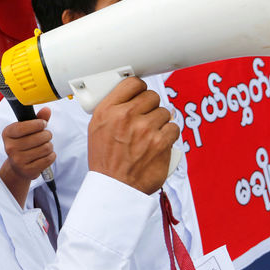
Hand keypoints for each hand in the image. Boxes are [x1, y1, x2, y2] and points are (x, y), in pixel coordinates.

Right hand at [1, 107, 53, 180]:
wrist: (18, 167)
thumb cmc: (24, 144)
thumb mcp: (27, 130)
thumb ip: (37, 119)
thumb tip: (46, 110)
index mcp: (7, 133)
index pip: (24, 126)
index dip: (38, 124)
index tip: (43, 124)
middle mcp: (10, 147)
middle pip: (40, 137)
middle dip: (47, 135)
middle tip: (45, 137)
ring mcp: (18, 160)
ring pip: (46, 148)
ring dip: (49, 146)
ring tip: (44, 146)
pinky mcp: (27, 170)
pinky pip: (48, 159)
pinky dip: (51, 155)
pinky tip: (45, 155)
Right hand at [86, 77, 178, 194]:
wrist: (114, 187)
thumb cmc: (105, 161)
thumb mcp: (96, 128)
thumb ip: (112, 110)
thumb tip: (130, 97)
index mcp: (108, 110)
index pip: (132, 83)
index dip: (139, 88)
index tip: (141, 94)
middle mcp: (126, 116)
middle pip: (151, 96)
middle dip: (151, 106)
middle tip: (146, 118)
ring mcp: (145, 129)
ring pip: (164, 112)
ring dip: (160, 122)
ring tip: (150, 134)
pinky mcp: (161, 142)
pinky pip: (174, 128)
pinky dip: (169, 135)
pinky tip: (159, 142)